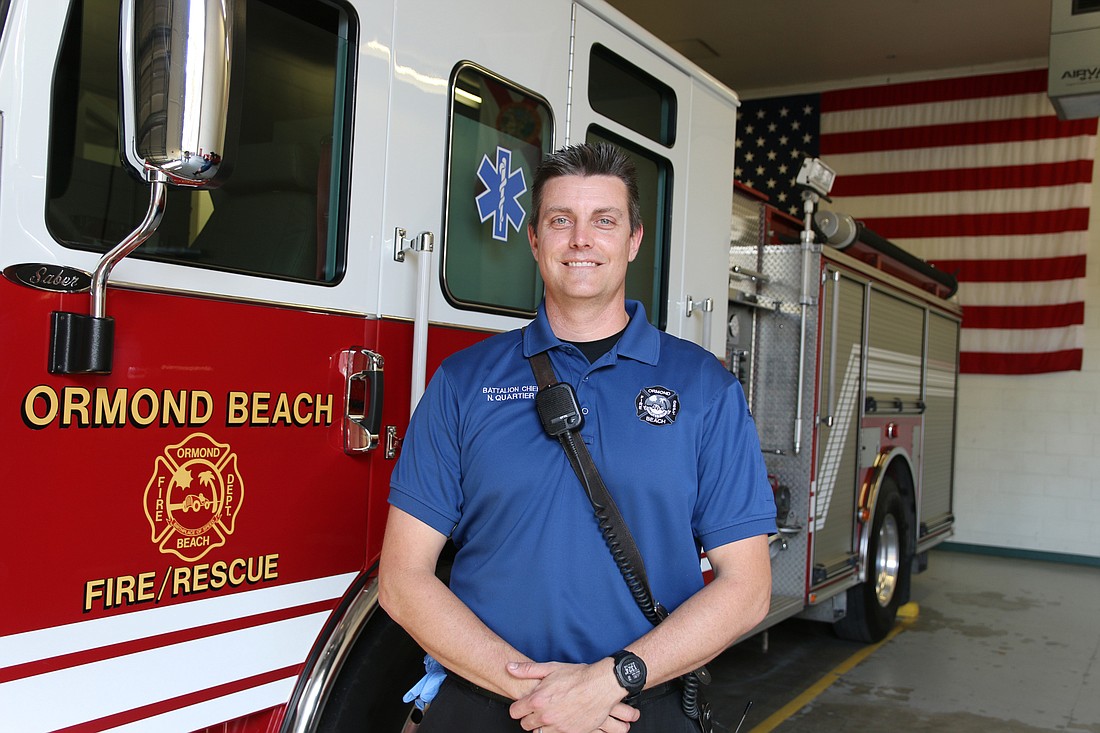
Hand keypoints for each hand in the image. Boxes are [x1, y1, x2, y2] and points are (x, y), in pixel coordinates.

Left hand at [506, 660, 639, 732]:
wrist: (601, 686)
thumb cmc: (578, 676)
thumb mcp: (551, 668)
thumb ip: (528, 670)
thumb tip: (510, 668)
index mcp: (538, 700)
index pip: (515, 712)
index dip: (519, 707)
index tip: (524, 705)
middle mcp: (546, 716)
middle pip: (525, 725)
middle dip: (530, 717)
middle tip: (539, 709)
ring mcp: (558, 727)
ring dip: (542, 725)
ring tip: (551, 714)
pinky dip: (556, 729)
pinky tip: (562, 719)